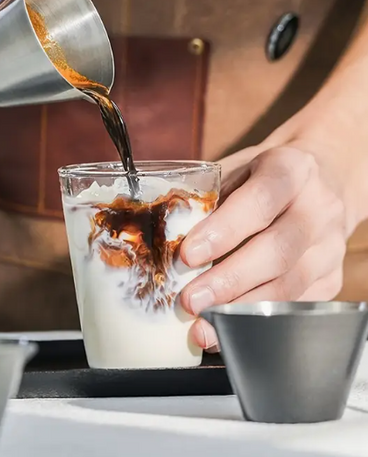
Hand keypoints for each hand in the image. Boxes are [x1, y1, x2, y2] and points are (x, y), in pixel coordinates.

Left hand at [180, 143, 348, 350]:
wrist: (320, 180)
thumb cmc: (263, 177)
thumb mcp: (237, 170)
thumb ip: (209, 198)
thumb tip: (166, 241)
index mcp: (291, 169)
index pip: (260, 200)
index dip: (224, 230)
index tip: (189, 254)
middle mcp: (319, 208)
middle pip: (278, 250)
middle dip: (229, 280)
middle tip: (190, 300)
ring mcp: (330, 246)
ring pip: (290, 284)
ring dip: (241, 308)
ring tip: (203, 324)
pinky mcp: (332, 278)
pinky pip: (297, 306)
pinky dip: (258, 321)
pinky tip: (228, 329)